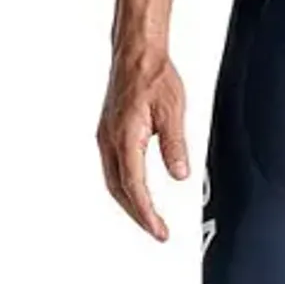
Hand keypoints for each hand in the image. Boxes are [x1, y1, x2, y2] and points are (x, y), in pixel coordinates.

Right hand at [97, 48, 190, 240]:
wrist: (136, 53)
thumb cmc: (153, 74)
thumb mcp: (173, 110)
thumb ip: (175, 145)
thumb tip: (179, 175)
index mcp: (125, 138)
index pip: (134, 187)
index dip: (147, 214)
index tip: (159, 231)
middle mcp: (109, 141)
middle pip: (119, 191)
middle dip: (137, 215)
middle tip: (157, 230)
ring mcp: (105, 136)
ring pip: (113, 181)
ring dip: (129, 202)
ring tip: (147, 217)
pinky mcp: (108, 132)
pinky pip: (112, 168)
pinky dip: (123, 186)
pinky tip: (134, 189)